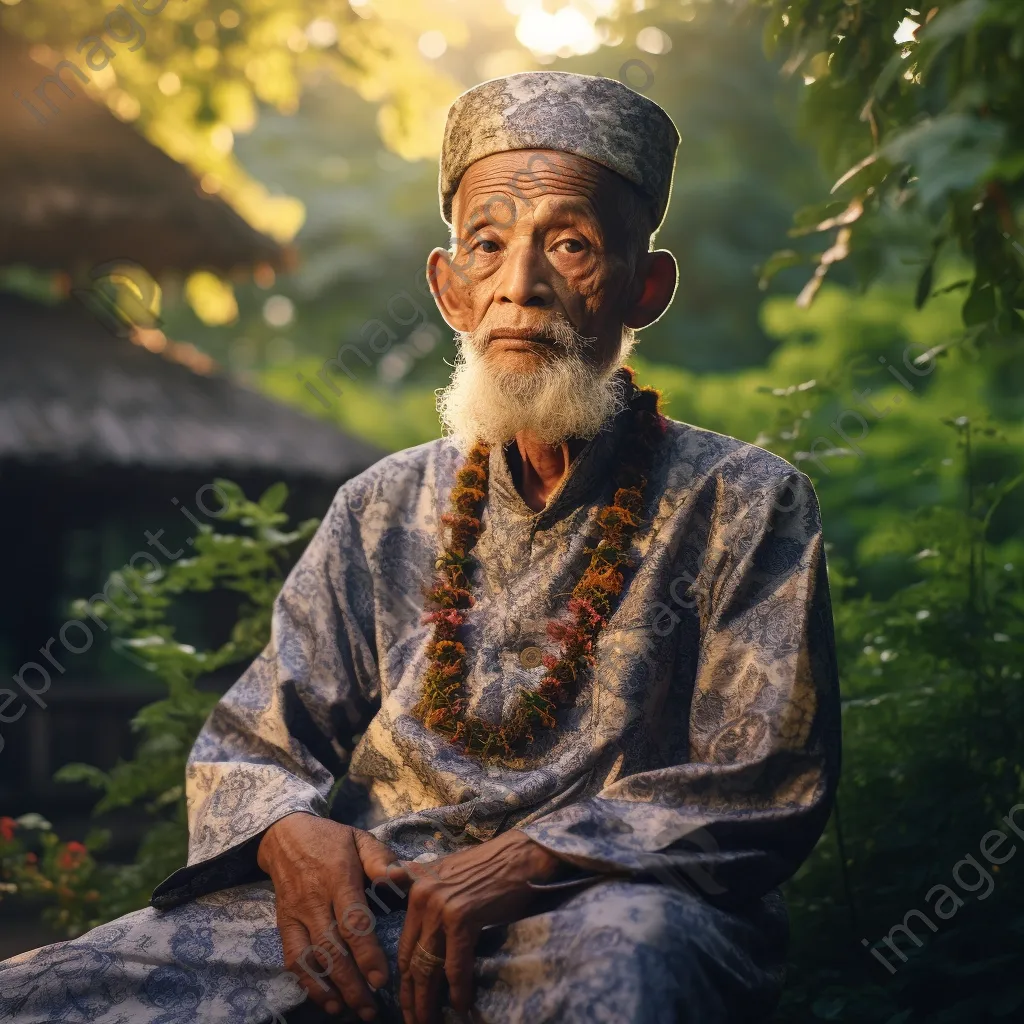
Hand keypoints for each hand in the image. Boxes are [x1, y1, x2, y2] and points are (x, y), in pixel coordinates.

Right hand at [258, 812, 409, 1019]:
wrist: (285, 835)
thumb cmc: (332, 840)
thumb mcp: (359, 839)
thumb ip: (381, 859)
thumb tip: (402, 878)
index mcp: (338, 877)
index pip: (353, 920)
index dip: (366, 952)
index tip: (381, 979)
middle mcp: (315, 899)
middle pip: (332, 948)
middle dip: (352, 983)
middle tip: (372, 1008)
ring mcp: (296, 914)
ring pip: (312, 959)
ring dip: (331, 989)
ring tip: (353, 1011)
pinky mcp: (283, 925)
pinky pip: (293, 959)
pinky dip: (309, 984)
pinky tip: (328, 1001)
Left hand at [396, 829, 560, 1023]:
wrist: (521, 854)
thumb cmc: (492, 867)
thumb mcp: (449, 873)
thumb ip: (428, 894)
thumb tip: (419, 925)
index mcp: (416, 887)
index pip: (403, 944)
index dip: (404, 978)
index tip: (407, 1002)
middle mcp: (422, 896)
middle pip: (410, 959)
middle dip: (411, 996)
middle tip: (414, 1022)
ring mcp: (440, 906)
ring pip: (427, 967)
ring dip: (428, 1001)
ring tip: (429, 1022)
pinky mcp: (461, 916)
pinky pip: (455, 965)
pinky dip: (458, 990)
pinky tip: (460, 1006)